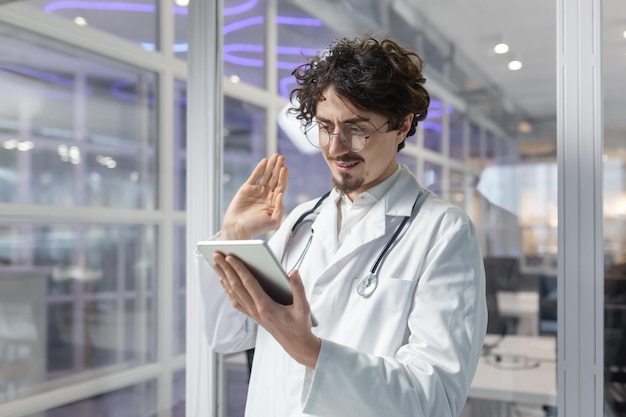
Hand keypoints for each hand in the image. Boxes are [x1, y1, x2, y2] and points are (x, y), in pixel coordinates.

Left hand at [212, 252, 320, 367]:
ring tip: (216, 265)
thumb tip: (293, 271)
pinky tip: (225, 282)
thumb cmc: (300, 326)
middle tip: (216, 255)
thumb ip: (298, 288)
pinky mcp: (253, 316)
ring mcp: (252, 314)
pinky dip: (228, 290)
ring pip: (233, 293)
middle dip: (225, 269)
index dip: (238, 269)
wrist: (296, 345)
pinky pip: (236, 301)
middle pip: (236, 286)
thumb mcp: (303, 307)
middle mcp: (255, 310)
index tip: (230, 256)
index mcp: (266, 307)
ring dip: (223, 278)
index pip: (248, 283)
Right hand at [221, 154, 287, 239]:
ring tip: (275, 156)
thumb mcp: (273, 221)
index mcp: (274, 202)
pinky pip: (255, 176)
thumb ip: (279, 208)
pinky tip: (264, 162)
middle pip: (275, 178)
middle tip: (281, 157)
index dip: (283, 177)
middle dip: (278, 167)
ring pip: (266, 175)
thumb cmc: (255, 227)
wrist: (238, 227)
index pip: (281, 186)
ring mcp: (257, 191)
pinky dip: (259, 168)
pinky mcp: (247, 188)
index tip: (285, 168)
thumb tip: (281, 194)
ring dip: (271, 165)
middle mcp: (267, 195)